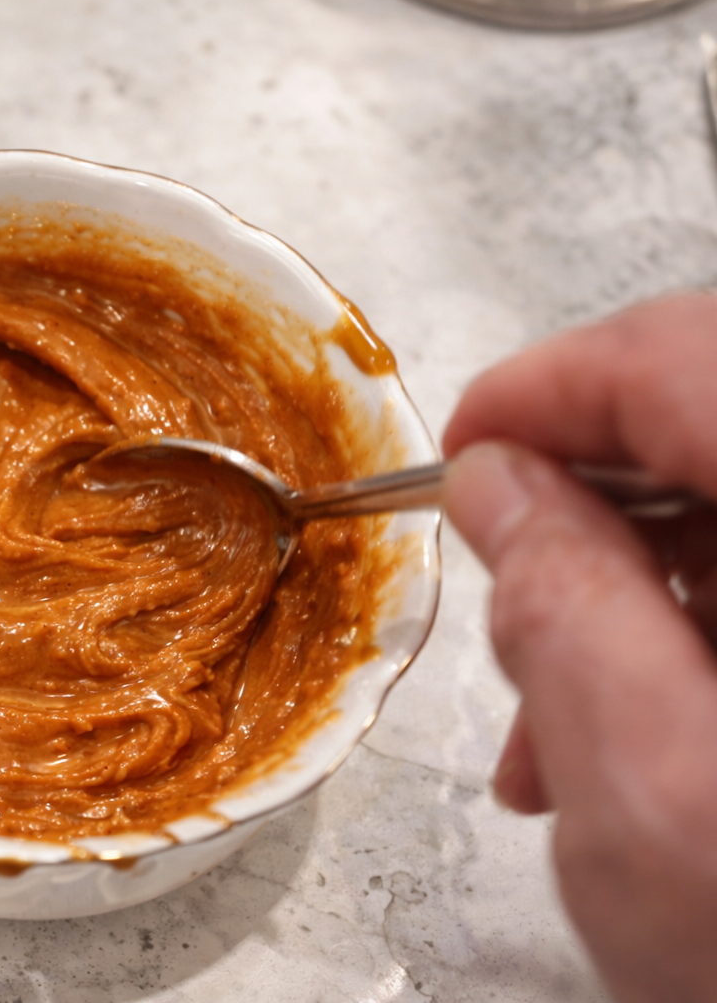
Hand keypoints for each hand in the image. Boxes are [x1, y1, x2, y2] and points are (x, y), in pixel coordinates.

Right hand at [443, 292, 716, 1002]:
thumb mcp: (654, 798)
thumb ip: (562, 609)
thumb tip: (499, 485)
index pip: (694, 364)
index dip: (558, 388)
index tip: (469, 451)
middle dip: (590, 511)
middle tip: (511, 600)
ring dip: (639, 593)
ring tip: (562, 729)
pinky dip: (706, 639)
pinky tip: (650, 736)